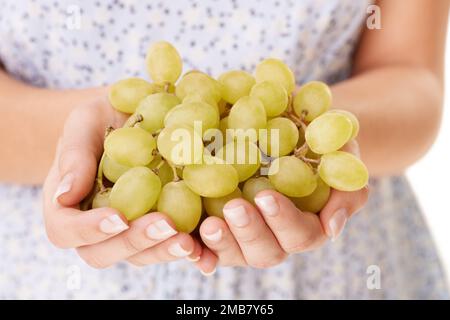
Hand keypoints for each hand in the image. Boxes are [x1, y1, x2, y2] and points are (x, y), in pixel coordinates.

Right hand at [43, 98, 201, 267]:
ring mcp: (131, 230)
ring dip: (163, 250)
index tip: (118, 217)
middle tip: (164, 225)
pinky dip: (189, 251)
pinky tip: (206, 248)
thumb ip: (74, 155)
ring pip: (140, 256)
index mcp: (69, 205)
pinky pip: (171, 246)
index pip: (66, 231)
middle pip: (105, 252)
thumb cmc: (102, 119)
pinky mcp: (163, 227)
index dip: (89, 230)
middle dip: (135, 242)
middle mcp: (98, 226)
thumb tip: (64, 196)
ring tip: (187, 240)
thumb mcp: (84, 123)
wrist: (133, 116)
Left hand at [194, 140, 368, 272]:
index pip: (300, 233)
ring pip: (233, 253)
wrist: (290, 126)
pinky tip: (183, 240)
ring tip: (209, 225)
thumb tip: (332, 228)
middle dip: (249, 232)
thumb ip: (346, 187)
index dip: (284, 220)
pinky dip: (195, 248)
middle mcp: (273, 235)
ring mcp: (243, 235)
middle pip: (264, 251)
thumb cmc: (320, 140)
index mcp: (305, 223)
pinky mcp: (217, 224)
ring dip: (220, 243)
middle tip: (234, 208)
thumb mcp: (343, 153)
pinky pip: (205, 245)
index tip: (266, 196)